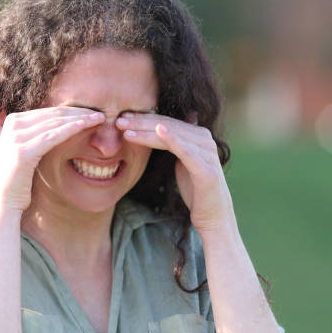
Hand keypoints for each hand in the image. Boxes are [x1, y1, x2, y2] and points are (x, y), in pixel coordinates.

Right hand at [0, 107, 103, 212]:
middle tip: (101, 114)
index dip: (73, 110)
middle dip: (80, 112)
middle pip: (54, 114)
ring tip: (100, 119)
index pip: (49, 111)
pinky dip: (70, 129)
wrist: (2, 201)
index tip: (92, 113)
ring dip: (80, 119)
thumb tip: (3, 116)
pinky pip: (52, 137)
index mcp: (13, 120)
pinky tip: (85, 126)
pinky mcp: (23, 152)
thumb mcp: (13, 150)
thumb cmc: (14, 178)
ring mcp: (16, 138)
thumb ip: (8, 132)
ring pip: (56, 123)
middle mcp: (13, 125)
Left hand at [116, 113, 233, 232]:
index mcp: (199, 135)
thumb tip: (166, 126)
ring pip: (172, 137)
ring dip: (147, 131)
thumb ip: (177, 143)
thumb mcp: (184, 162)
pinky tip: (159, 130)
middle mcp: (205, 140)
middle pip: (168, 126)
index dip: (144, 119)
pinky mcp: (206, 169)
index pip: (167, 122)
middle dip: (141, 122)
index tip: (122, 117)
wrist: (213, 215)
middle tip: (118, 120)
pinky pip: (186, 151)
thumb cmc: (196, 189)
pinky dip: (172, 139)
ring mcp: (207, 153)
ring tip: (125, 130)